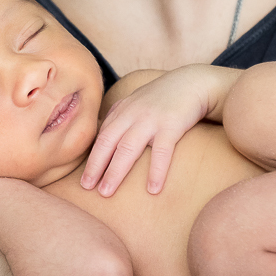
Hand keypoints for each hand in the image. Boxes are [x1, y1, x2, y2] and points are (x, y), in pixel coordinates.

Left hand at [82, 65, 220, 195]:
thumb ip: (120, 118)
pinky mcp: (171, 126)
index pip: (101, 137)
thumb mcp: (136, 103)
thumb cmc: (162, 97)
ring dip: (115, 172)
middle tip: (86, 187)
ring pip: (127, 149)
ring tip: (106, 192)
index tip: (84, 179)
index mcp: (122, 111)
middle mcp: (132, 115)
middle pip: (108, 143)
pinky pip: (161, 152)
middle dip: (95, 166)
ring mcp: (150, 120)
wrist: (191, 83)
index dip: (91, 158)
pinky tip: (152, 189)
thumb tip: (104, 139)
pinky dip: (156, 171)